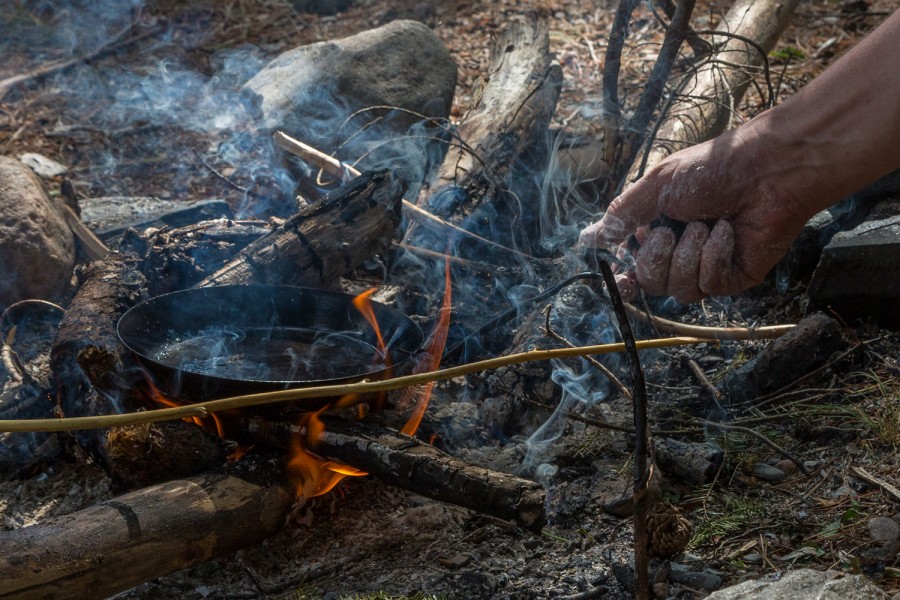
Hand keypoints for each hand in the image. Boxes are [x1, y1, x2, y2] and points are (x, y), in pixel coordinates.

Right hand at [579, 129, 814, 301]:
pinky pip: (709, 285)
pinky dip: (713, 257)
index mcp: (658, 230)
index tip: (619, 277)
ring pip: (679, 290)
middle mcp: (681, 252)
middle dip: (655, 260)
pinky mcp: (735, 276)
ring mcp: (708, 267)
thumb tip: (585, 239)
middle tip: (668, 231)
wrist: (767, 169)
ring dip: (687, 256)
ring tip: (706, 226)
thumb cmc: (713, 168)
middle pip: (650, 283)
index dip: (624, 280)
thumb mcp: (656, 188)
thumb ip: (621, 217)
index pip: (633, 269)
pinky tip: (726, 232)